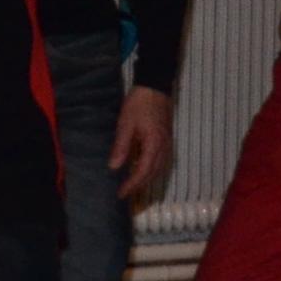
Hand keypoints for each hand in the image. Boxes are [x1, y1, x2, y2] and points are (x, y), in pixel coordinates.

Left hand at [110, 88, 177, 206]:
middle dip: (139, 185)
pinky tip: (141, 168)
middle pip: (153, 173)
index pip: (143, 171)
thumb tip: (114, 167)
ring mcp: (167, 143)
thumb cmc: (139, 104)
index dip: (132, 184)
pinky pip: (161, 160)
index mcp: (154, 144)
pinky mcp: (166, 138)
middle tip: (125, 193)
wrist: (155, 86)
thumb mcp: (126, 124)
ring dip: (146, 178)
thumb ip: (121, 147)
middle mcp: (164, 147)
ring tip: (132, 184)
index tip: (121, 193)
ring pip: (159, 168)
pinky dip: (151, 169)